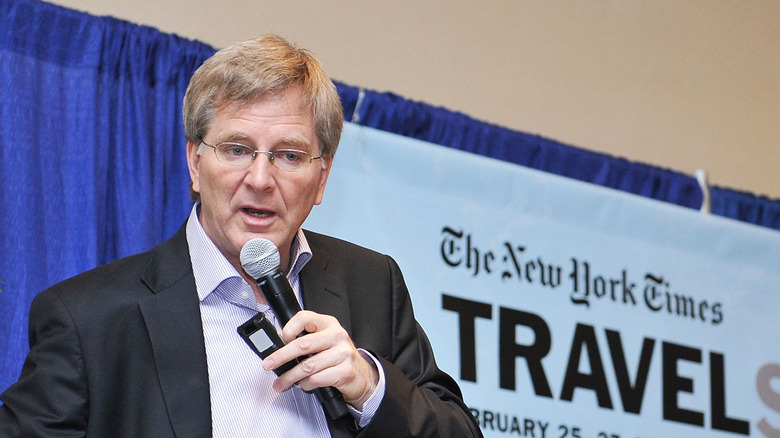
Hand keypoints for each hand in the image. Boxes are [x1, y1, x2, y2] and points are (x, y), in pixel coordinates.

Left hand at [261, 310, 378, 409]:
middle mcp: (337, 335)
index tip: (279, 341)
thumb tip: (278, 349)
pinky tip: (303, 385)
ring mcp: (343, 353)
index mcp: (328, 323)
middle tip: (269, 364)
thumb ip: (306, 340)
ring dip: (290, 377)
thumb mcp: (324, 341)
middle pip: (302, 344)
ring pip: (307, 366)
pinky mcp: (345, 371)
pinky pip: (317, 379)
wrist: (362, 376)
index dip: (288, 329)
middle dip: (280, 357)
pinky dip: (306, 385)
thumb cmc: (338, 357)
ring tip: (281, 383)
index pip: (304, 318)